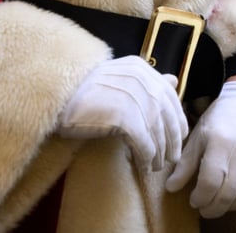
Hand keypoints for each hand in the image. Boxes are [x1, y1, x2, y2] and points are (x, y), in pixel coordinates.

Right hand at [58, 55, 187, 171]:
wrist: (56, 99)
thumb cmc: (84, 92)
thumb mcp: (119, 78)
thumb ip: (147, 80)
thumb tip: (174, 80)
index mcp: (141, 68)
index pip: (169, 95)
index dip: (177, 118)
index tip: (179, 137)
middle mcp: (141, 79)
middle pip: (166, 114)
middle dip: (172, 139)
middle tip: (172, 158)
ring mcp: (134, 97)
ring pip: (157, 131)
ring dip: (159, 152)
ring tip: (157, 166)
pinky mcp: (124, 116)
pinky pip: (144, 142)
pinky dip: (147, 157)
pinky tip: (145, 166)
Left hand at [165, 79, 235, 217]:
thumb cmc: (220, 119)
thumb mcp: (198, 137)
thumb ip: (185, 164)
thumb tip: (171, 188)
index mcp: (220, 144)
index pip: (209, 184)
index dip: (199, 198)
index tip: (194, 200)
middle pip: (227, 194)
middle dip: (212, 208)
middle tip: (205, 208)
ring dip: (230, 206)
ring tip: (221, 204)